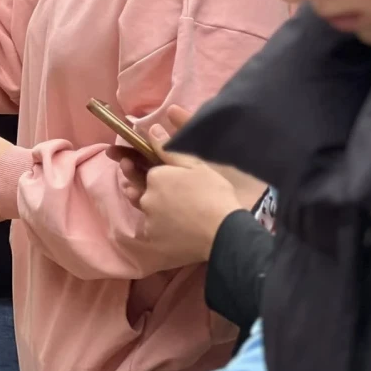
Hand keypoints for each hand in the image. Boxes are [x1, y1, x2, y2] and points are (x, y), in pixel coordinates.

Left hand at [108, 108, 242, 265]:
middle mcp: (146, 197)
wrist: (224, 232)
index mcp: (156, 176)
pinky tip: (176, 230)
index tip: (176, 181)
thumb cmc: (213, 194)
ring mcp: (149, 221)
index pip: (152, 173)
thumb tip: (152, 129)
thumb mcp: (196, 166)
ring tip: (175, 213)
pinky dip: (161, 229)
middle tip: (177, 200)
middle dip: (153, 192)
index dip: (162, 175)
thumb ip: (169, 149)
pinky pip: (153, 231)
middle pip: (146, 192)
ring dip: (155, 211)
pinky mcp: (154, 241)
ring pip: (149, 212)